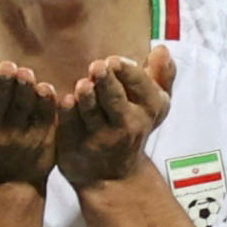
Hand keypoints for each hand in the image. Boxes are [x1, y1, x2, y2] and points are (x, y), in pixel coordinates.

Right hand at [0, 56, 63, 190]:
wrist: (5, 175)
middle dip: (1, 83)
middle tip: (9, 67)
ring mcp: (16, 136)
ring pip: (20, 108)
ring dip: (24, 90)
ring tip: (26, 74)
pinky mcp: (41, 140)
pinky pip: (43, 119)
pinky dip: (45, 105)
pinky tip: (47, 90)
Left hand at [53, 46, 174, 188]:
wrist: (113, 176)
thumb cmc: (132, 127)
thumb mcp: (155, 105)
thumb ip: (162, 75)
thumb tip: (162, 49)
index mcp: (149, 108)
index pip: (141, 86)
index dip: (127, 72)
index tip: (114, 60)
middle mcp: (127, 125)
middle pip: (115, 100)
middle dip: (107, 82)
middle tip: (97, 66)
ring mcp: (100, 138)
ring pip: (92, 114)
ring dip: (87, 98)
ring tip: (83, 85)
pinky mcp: (76, 146)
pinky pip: (71, 127)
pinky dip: (68, 114)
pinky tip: (64, 101)